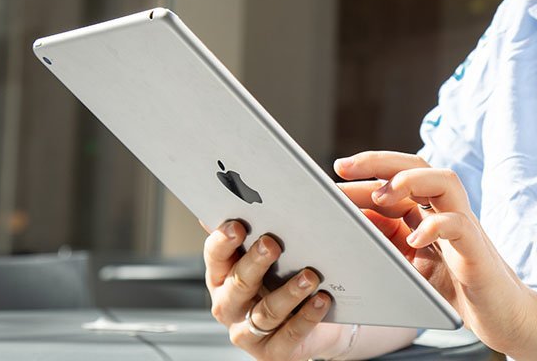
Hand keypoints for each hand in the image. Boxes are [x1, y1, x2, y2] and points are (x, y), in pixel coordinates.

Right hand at [201, 220, 347, 359]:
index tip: (237, 225)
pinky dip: (307, 316)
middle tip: (273, 243)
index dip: (223, 241)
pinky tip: (321, 299)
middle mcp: (229, 304)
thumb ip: (255, 228)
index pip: (215, 255)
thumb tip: (239, 192)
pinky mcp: (272, 352)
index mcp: (222, 275)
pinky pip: (290, 335)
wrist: (315, 320)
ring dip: (288, 292)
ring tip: (309, 276)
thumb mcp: (271, 253)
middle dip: (255, 262)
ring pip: (265, 312)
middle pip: (238, 283)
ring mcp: (247, 332)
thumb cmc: (287, 277)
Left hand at [336, 151, 536, 354]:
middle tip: (343, 167)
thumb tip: (347, 229)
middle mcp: (446, 212)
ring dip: (410, 181)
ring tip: (382, 193)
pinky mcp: (477, 251)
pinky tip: (415, 239)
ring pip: (444, 182)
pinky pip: (459, 226)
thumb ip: (386, 244)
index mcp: (428, 214)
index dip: (365, 176)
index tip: (334, 177)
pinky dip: (436, 226)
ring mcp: (464, 227)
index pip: (396, 180)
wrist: (503, 318)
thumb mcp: (410, 266)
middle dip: (379, 162)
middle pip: (417, 168)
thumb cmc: (455, 291)